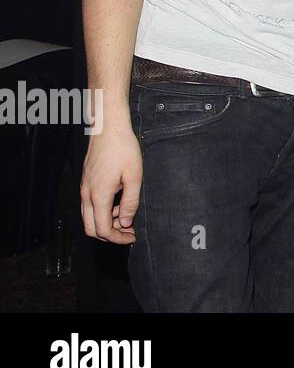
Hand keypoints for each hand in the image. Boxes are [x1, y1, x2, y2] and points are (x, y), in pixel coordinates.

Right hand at [80, 122, 142, 243]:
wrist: (108, 129)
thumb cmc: (123, 148)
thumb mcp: (134, 176)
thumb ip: (130, 202)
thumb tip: (126, 223)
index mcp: (99, 195)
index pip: (102, 229)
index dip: (117, 238)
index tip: (132, 237)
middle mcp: (87, 194)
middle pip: (91, 228)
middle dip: (110, 234)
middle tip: (128, 232)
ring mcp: (84, 188)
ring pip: (90, 217)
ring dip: (107, 222)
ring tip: (127, 217)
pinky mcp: (86, 182)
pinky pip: (90, 205)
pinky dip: (103, 211)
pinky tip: (119, 203)